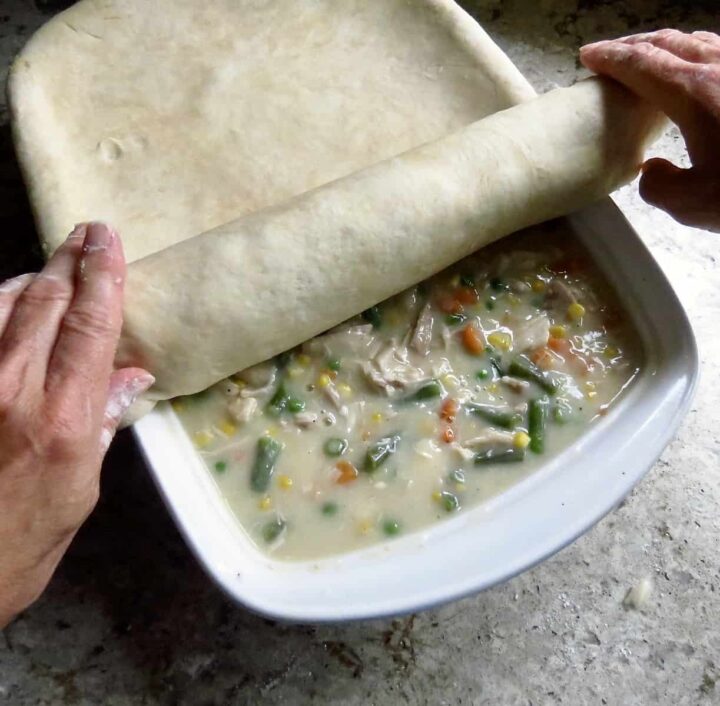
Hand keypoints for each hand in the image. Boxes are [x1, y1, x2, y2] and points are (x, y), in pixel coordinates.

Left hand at [0, 223, 152, 627]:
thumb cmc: (22, 544)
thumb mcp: (81, 491)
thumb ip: (104, 424)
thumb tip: (133, 376)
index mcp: (65, 421)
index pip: (92, 328)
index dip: (104, 277)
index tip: (110, 241)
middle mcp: (14, 393)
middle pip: (46, 303)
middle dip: (70, 261)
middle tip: (87, 233)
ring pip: (2, 307)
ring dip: (31, 278)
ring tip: (53, 266)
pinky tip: (9, 302)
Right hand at [581, 29, 719, 231]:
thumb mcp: (694, 204)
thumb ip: (660, 186)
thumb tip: (652, 170)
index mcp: (693, 94)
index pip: (640, 65)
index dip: (610, 59)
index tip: (587, 56)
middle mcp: (719, 70)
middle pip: (668, 42)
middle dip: (633, 45)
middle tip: (611, 53)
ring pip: (699, 41)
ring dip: (666, 45)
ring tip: (648, 56)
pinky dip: (696, 52)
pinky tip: (697, 66)